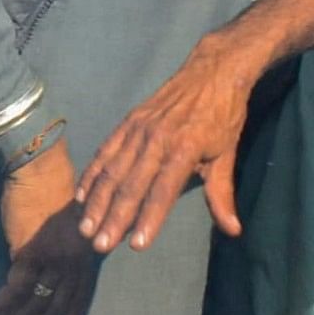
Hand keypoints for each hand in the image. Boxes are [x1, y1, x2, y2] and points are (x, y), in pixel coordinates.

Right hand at [0, 140, 93, 314]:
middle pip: (55, 304)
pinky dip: (2, 302)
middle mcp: (74, 262)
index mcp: (86, 256)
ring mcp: (54, 259)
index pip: (80, 297)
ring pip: (35, 301)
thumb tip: (48, 275)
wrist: (38, 170)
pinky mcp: (30, 252)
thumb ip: (65, 252)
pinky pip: (16, 288)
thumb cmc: (51, 191)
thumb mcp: (68, 227)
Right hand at [77, 40, 261, 247]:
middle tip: (99, 245)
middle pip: (131, 185)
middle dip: (114, 217)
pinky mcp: (128, 122)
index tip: (136, 244)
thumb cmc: (224, 115)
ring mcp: (139, 130)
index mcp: (184, 149)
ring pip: (113, 171)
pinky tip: (80, 196)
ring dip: (97, 201)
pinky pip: (106, 151)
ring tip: (85, 228)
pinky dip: (92, 174)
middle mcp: (157, 140)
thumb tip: (233, 230)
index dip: (149, 218)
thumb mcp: (227, 154)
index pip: (163, 191)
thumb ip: (221, 194)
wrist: (212, 70)